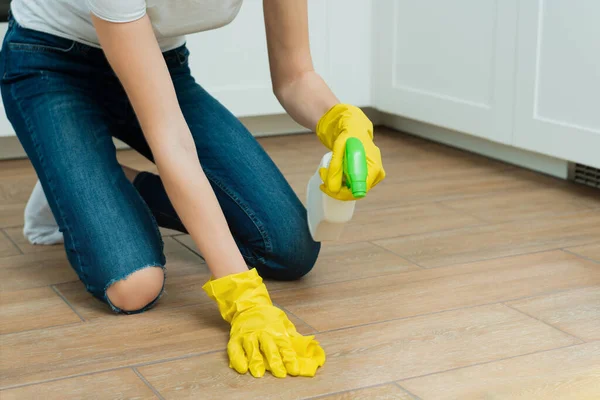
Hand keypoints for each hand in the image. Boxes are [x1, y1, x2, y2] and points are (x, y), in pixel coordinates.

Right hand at [202, 269, 325, 377]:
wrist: (249, 306)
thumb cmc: (269, 318)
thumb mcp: (283, 323)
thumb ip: (292, 336)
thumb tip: (307, 348)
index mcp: (276, 330)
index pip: (285, 346)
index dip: (290, 358)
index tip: (295, 370)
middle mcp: (262, 333)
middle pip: (269, 347)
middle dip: (275, 361)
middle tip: (279, 374)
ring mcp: (248, 336)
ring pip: (252, 348)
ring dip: (255, 361)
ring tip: (259, 373)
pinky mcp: (235, 339)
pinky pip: (235, 350)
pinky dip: (237, 359)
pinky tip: (242, 369)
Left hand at [316, 104, 384, 200]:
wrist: (353, 125)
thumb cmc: (348, 133)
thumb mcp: (339, 148)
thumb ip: (336, 168)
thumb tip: (332, 189)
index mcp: (373, 167)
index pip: (357, 192)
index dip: (340, 193)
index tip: (325, 187)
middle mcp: (375, 174)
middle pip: (353, 192)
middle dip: (334, 187)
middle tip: (322, 175)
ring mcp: (371, 176)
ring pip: (350, 189)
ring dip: (334, 184)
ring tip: (324, 171)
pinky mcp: (365, 176)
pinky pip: (350, 185)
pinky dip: (338, 181)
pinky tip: (331, 172)